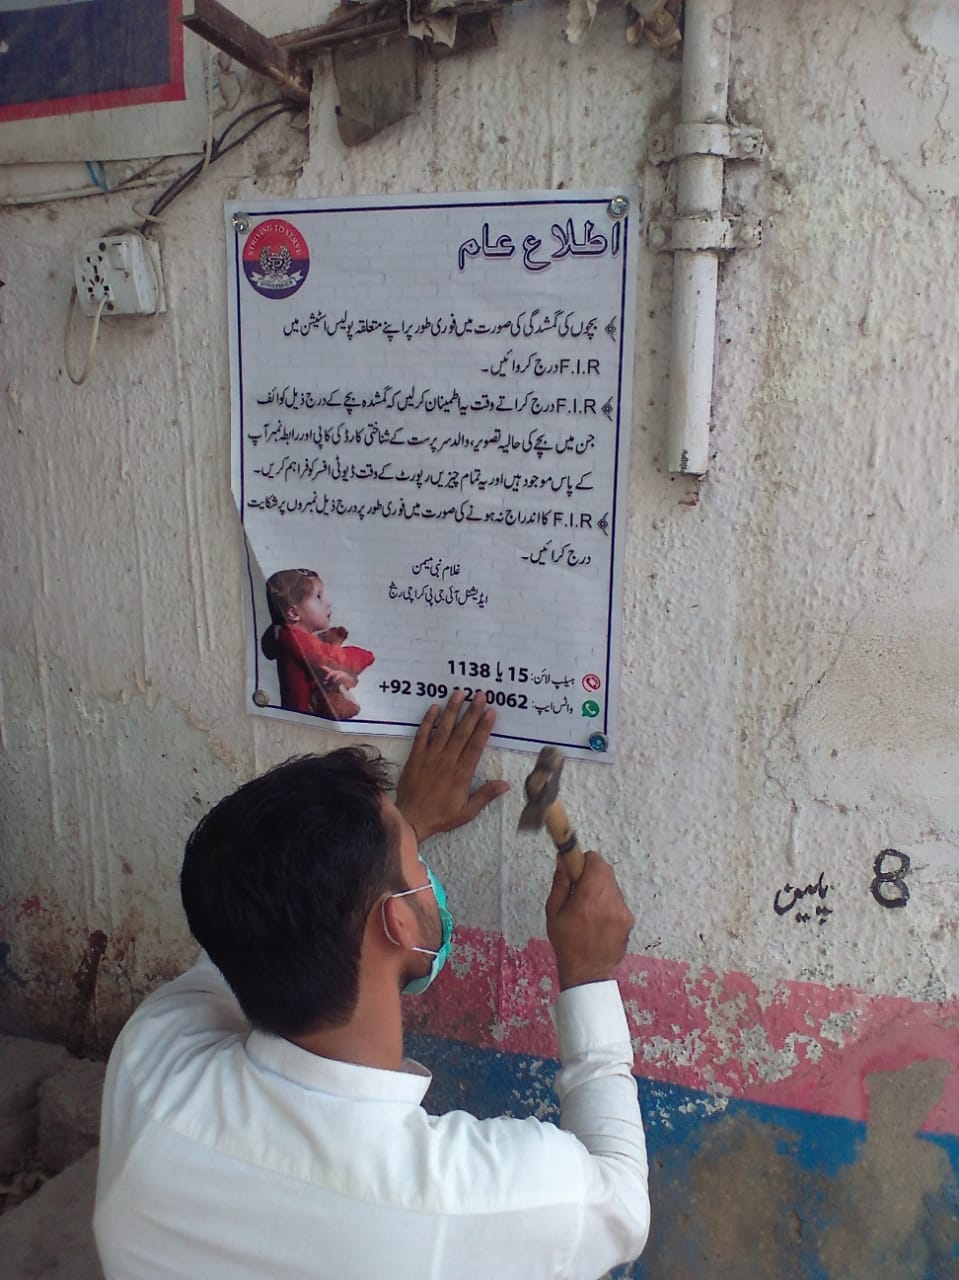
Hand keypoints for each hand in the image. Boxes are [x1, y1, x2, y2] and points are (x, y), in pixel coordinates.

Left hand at [396, 691, 509, 840]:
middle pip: (462, 732)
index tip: (491, 712)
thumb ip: (485, 795)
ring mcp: (430, 757)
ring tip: (459, 693)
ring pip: (443, 729)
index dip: (484, 727)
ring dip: (452, 710)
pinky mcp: (415, 757)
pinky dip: (428, 721)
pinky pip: (422, 735)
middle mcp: (447, 761)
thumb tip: (506, 784)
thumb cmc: (441, 816)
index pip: (475, 745)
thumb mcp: (467, 812)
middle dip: (472, 712)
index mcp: (461, 774)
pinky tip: (434, 707)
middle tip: (480, 695)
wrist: (411, 819)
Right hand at [546, 851, 633, 990]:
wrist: (587, 973)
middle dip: (591, 873)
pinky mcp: (629, 919)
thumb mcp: (554, 912)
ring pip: (612, 885)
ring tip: (587, 907)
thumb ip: (561, 883)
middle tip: (579, 887)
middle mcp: (610, 902)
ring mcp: (623, 911)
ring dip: (600, 887)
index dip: (584, 860)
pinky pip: (618, 900)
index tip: (576, 866)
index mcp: (589, 899)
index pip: (595, 861)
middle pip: (605, 871)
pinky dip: (608, 901)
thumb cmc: (566, 943)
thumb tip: (564, 860)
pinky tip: (597, 918)